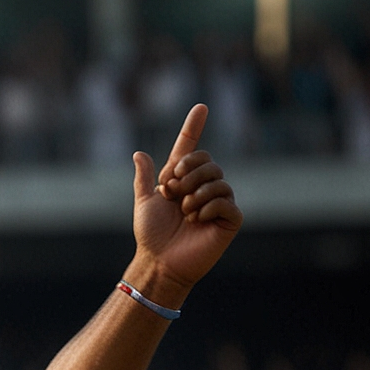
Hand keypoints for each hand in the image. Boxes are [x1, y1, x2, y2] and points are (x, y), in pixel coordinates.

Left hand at [127, 104, 242, 306]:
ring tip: (184, 212)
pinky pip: (226, 201)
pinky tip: (198, 219)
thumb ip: (144, 179)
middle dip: (188, 174)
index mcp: (183, 181)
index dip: (194, 127)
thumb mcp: (144, 203)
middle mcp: (203, 188)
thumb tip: (139, 153)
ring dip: (195, 194)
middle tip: (174, 193)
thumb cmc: (151, 236)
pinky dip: (208, 207)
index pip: (191, 149)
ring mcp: (218, 203)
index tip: (201, 106)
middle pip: (208, 161)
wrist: (159, 262)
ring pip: (217, 180)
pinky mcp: (229, 220)